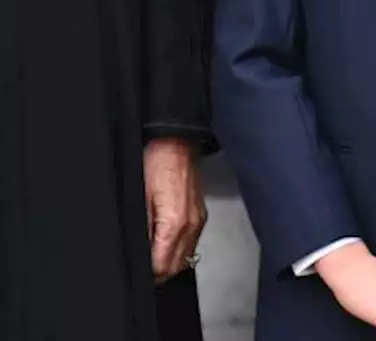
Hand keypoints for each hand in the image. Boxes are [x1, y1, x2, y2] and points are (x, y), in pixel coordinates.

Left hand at [143, 137, 206, 282]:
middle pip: (175, 267)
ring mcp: (198, 220)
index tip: (135, 270)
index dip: (146, 273)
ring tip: (150, 255)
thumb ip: (142, 231)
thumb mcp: (138, 199)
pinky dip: (177, 249)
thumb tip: (138, 254)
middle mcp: (191, 225)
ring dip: (168, 262)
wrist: (176, 143)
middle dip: (157, 272)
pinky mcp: (200, 215)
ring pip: (185, 258)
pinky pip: (190, 243)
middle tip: (140, 267)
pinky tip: (163, 242)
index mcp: (175, 223)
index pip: (161, 266)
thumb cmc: (156, 164)